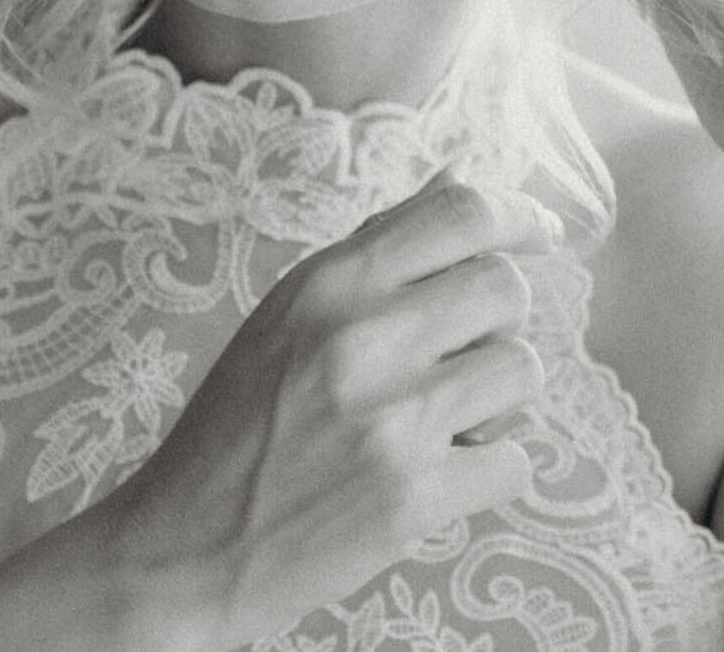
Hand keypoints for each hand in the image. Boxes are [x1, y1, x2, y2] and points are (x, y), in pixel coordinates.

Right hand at [108, 171, 561, 649]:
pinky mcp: (416, 500)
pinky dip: (487, 470)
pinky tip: (435, 474)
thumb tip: (462, 176)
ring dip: (496, 397)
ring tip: (438, 418)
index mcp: (330, 282)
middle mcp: (365, 337)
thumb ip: (378, 247)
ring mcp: (395, 420)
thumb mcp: (291, 311)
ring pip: (521, 370)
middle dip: (498, 319)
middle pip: (506, 287)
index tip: (539, 235)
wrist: (184, 548)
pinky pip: (515, 460)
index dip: (518, 218)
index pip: (462, 212)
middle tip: (458, 351)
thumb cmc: (239, 424)